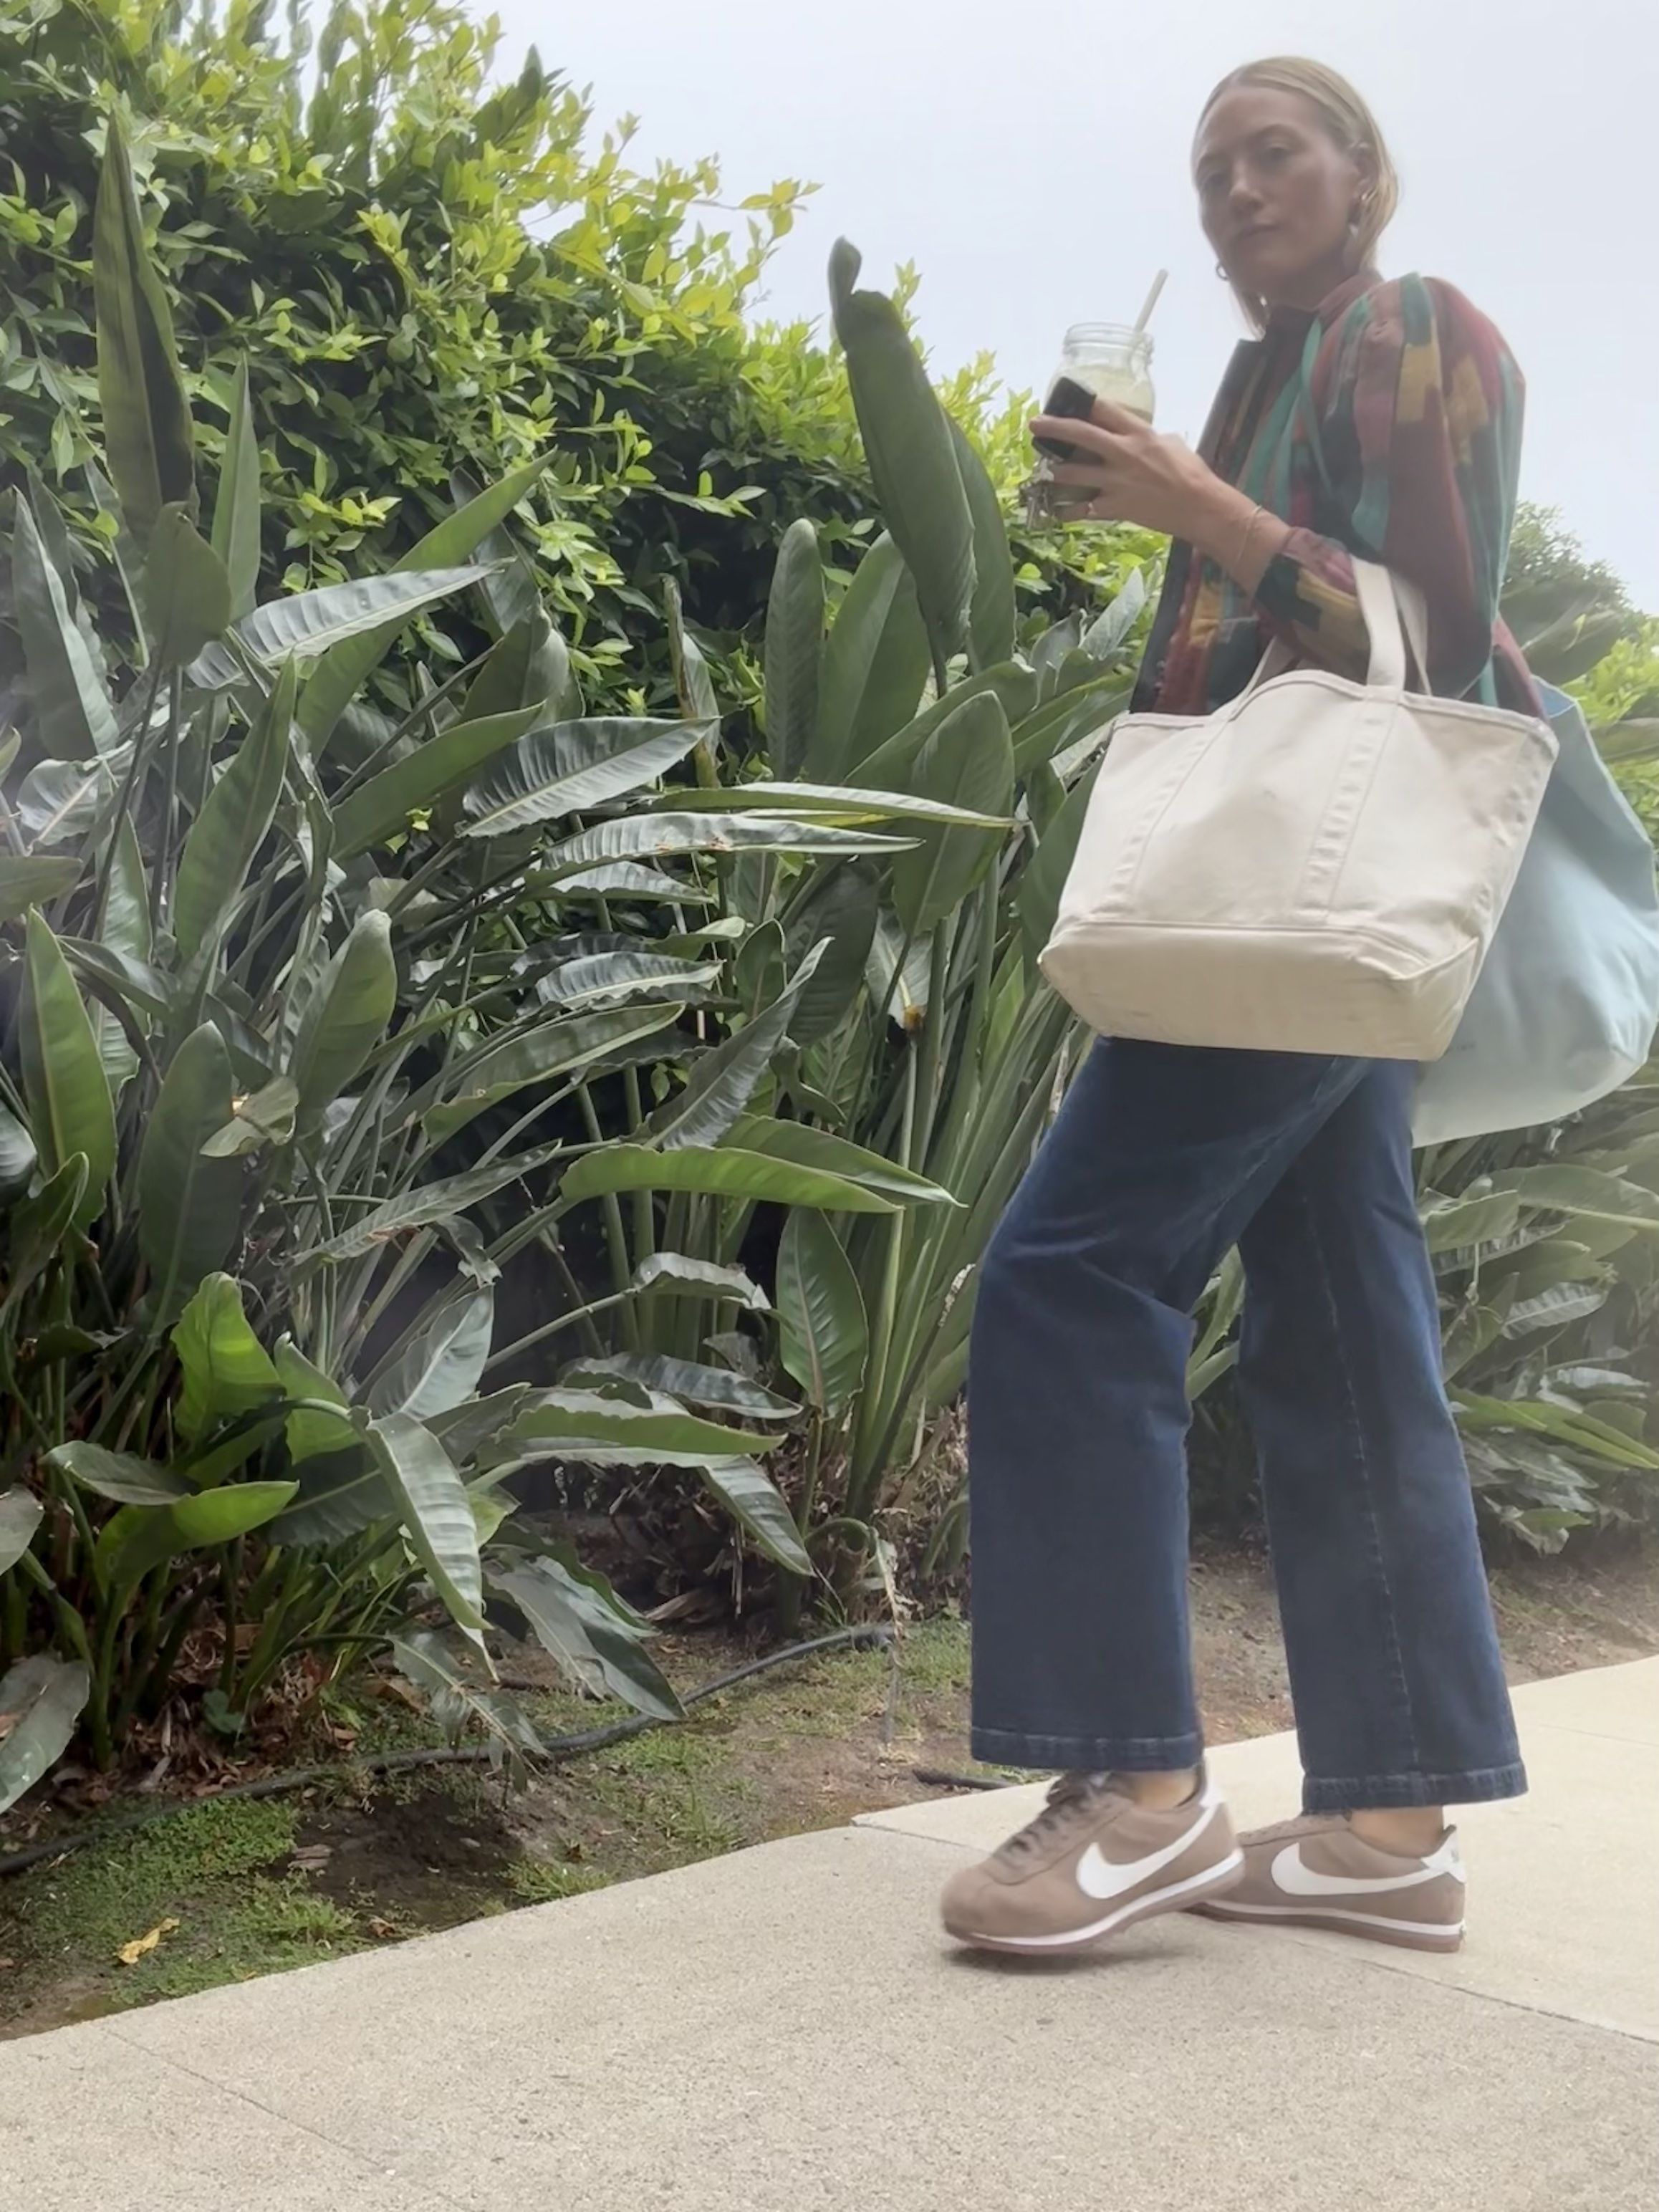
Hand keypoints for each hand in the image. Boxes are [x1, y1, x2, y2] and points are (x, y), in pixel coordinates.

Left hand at [1029, 397, 1219, 537]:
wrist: (1200, 507)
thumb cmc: (1192, 474)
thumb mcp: (1173, 444)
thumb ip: (1151, 438)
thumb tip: (1142, 437)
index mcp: (1139, 433)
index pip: (1105, 410)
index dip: (1084, 404)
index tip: (1069, 402)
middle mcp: (1122, 453)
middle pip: (1080, 434)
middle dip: (1054, 428)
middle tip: (1035, 424)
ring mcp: (1115, 481)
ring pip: (1073, 472)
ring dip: (1055, 471)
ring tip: (1043, 471)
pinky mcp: (1114, 507)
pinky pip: (1083, 510)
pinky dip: (1067, 512)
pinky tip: (1056, 512)